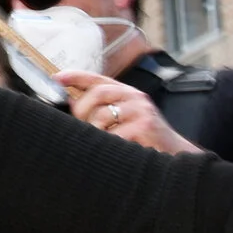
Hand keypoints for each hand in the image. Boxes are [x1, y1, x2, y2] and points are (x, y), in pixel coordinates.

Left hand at [56, 71, 197, 152]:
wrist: (176, 156)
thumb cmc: (146, 140)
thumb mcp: (126, 119)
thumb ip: (104, 110)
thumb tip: (72, 105)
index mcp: (128, 93)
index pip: (97, 78)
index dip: (75, 76)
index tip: (56, 78)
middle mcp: (135, 97)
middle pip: (96, 95)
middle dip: (82, 111)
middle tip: (82, 126)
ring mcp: (141, 111)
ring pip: (101, 117)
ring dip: (96, 133)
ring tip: (104, 142)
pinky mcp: (145, 126)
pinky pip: (113, 135)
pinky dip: (109, 144)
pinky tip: (117, 149)